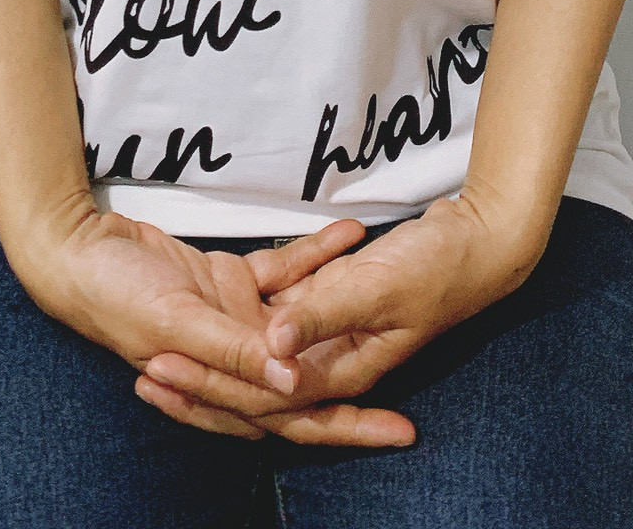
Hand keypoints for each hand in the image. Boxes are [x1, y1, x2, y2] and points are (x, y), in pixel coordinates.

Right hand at [9, 200, 407, 445]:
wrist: (80, 249)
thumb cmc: (117, 294)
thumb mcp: (177, 321)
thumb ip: (234, 350)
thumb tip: (293, 385)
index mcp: (221, 385)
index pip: (295, 418)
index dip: (347, 427)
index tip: (400, 430)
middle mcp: (234, 359)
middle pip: (308, 381)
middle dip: (359, 389)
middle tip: (411, 393)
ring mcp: (234, 320)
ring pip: (300, 325)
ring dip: (341, 308)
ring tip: (392, 290)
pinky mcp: (228, 282)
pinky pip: (282, 273)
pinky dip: (314, 257)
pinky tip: (348, 236)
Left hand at [137, 190, 541, 442]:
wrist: (487, 238)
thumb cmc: (443, 266)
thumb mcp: (379, 287)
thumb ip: (324, 312)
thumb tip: (273, 347)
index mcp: (344, 367)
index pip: (265, 394)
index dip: (210, 388)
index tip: (158, 373)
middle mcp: (334, 355)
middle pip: (257, 380)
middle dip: (202, 383)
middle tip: (146, 375)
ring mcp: (333, 323)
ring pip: (264, 342)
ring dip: (221, 345)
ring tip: (168, 336)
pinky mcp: (337, 288)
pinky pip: (290, 289)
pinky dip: (263, 287)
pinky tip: (231, 270)